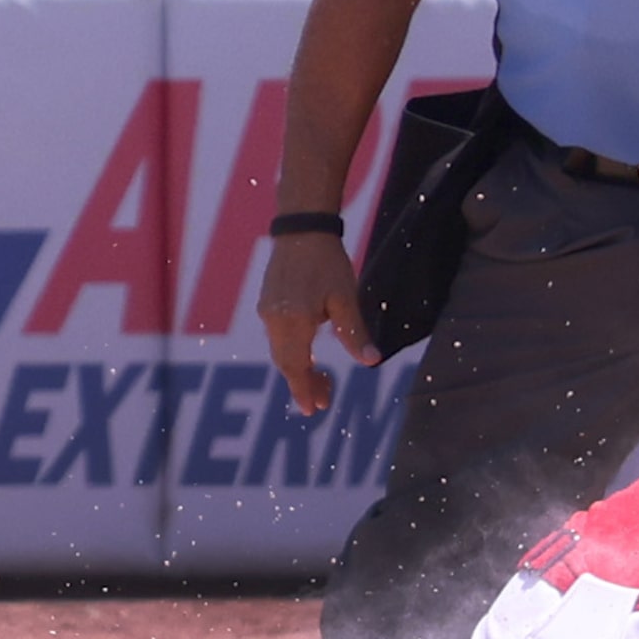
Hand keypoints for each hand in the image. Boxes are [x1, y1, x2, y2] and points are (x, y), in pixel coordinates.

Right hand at [257, 231, 379, 414]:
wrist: (301, 230)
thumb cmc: (327, 262)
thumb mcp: (346, 298)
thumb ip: (354, 332)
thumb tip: (371, 361)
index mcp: (293, 320)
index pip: (296, 365)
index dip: (304, 389)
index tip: (314, 409)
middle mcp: (274, 319)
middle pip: (286, 362)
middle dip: (303, 383)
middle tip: (324, 401)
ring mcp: (267, 311)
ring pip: (281, 351)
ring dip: (299, 369)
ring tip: (322, 382)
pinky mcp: (267, 304)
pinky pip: (278, 337)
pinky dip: (293, 352)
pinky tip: (309, 356)